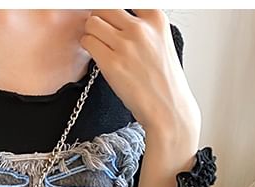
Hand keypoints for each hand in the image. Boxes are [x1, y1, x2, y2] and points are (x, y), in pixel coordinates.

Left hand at [79, 9, 199, 135]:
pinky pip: (88, 42)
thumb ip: (143, 25)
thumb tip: (120, 16)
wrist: (167, 107)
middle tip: (103, 33)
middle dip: (100, 18)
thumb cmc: (163, 79)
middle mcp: (141, 28)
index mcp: (156, 18)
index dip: (114, 9)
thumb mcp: (161, 40)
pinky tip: (98, 56)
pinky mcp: (111, 63)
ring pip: (92, 22)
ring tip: (100, 45)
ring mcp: (125, 45)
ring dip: (91, 32)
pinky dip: (88, 47)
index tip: (111, 17)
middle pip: (105, 7)